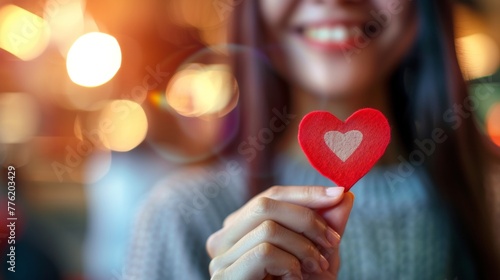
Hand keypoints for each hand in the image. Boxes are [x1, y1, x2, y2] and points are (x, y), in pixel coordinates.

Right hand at [206, 186, 353, 278]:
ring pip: (267, 228)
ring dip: (303, 247)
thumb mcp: (319, 254)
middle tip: (332, 241)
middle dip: (307, 219)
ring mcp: (221, 258)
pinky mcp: (226, 276)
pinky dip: (289, 264)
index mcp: (241, 228)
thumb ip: (328, 226)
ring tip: (316, 268)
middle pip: (265, 204)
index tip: (339, 194)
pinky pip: (264, 253)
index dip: (306, 193)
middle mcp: (224, 239)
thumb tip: (344, 195)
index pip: (271, 196)